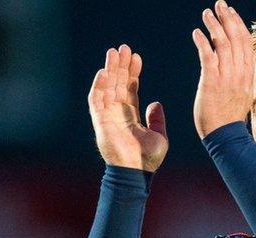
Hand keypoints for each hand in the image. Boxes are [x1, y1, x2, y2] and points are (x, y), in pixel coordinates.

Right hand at [88, 44, 167, 171]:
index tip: (137, 57)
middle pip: (118, 84)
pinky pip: (96, 100)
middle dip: (121, 65)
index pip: (130, 88)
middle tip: (125, 47)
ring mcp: (107, 116)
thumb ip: (157, 119)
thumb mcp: (159, 135)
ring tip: (115, 52)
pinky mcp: (100, 121)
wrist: (136, 173)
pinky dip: (99, 85)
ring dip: (110, 69)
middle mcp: (117, 113)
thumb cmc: (148, 158)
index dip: (133, 73)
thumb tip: (156, 102)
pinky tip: (104, 71)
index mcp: (131, 115)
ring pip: (107, 87)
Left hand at [192, 0, 254, 138]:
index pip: (247, 44)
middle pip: (237, 39)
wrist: (224, 136)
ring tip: (206, 13)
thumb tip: (237, 65)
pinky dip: (203, 43)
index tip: (231, 13)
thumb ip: (240, 77)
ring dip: (215, 26)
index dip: (239, 26)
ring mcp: (227, 78)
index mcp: (248, 75)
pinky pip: (208, 58)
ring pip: (224, 45)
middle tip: (219, 4)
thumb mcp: (241, 94)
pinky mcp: (212, 83)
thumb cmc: (228, 117)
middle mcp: (240, 74)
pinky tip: (196, 33)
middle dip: (228, 19)